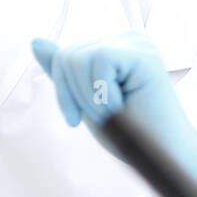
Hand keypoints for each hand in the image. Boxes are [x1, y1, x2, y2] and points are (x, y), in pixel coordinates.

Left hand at [31, 33, 196, 196]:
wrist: (161, 156)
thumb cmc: (129, 134)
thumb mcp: (85, 99)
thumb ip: (63, 71)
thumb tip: (35, 40)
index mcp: (116, 48)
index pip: (66, 56)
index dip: (65, 91)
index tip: (84, 117)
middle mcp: (128, 40)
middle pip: (67, 55)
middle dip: (75, 95)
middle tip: (106, 116)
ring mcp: (137, 44)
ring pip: (78, 58)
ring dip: (90, 98)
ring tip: (117, 112)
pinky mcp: (143, 53)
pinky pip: (98, 60)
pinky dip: (103, 93)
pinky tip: (124, 105)